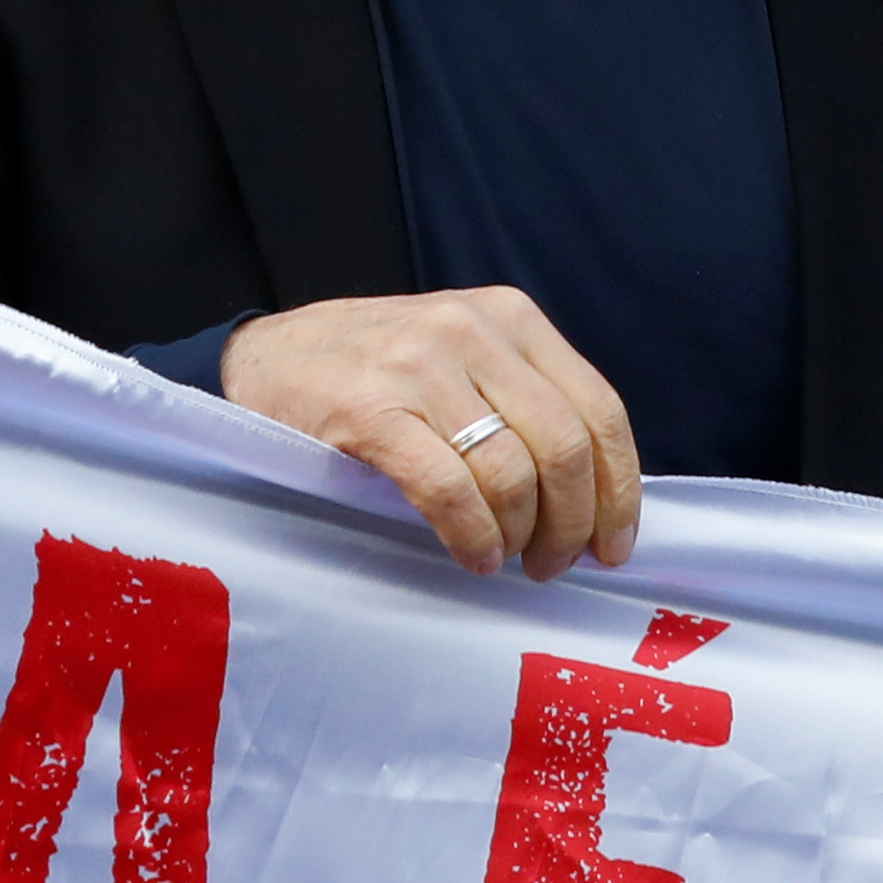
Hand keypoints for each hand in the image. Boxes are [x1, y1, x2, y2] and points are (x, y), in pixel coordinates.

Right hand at [226, 287, 643, 578]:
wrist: (264, 358)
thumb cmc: (373, 372)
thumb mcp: (461, 357)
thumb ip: (523, 401)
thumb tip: (593, 497)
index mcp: (510, 318)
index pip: (599, 410)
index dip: (618, 490)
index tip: (612, 544)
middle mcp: (471, 332)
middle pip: (564, 446)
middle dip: (571, 524)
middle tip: (553, 564)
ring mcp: (419, 366)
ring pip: (511, 473)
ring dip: (519, 536)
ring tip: (504, 560)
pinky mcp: (370, 409)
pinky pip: (449, 490)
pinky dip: (472, 536)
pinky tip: (472, 555)